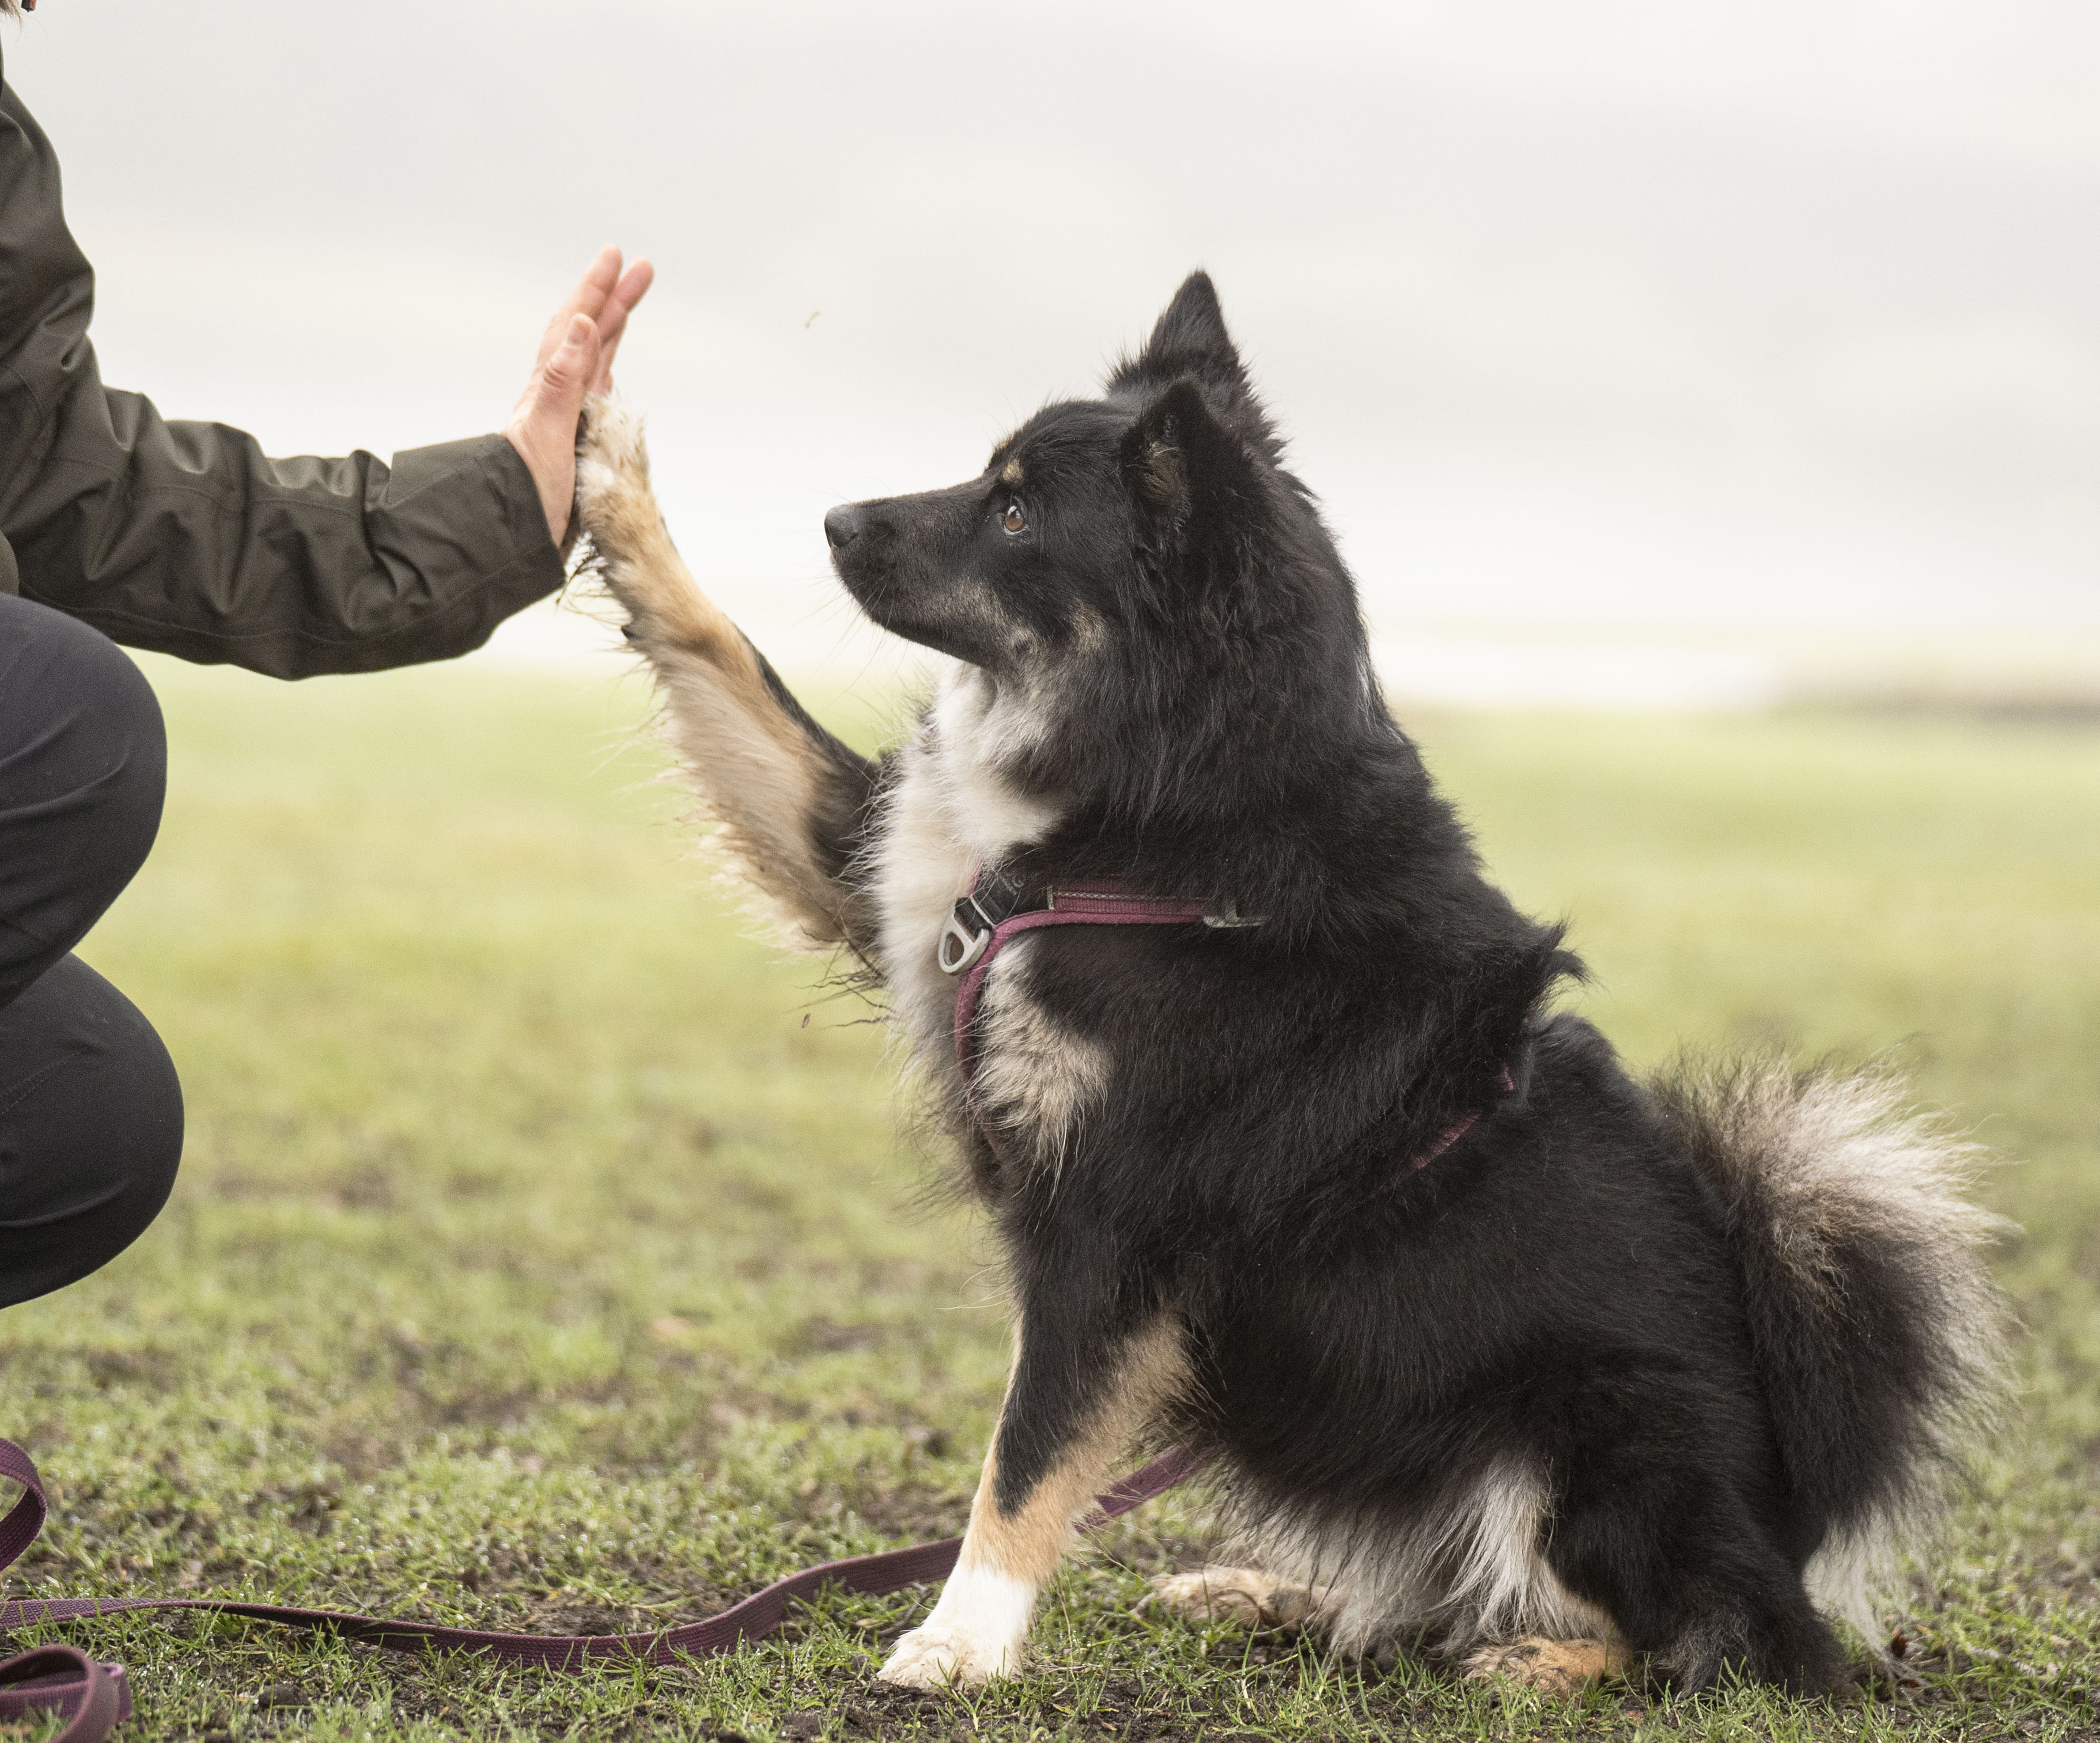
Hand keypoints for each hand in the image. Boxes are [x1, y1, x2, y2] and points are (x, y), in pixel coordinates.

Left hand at [505, 247, 653, 545]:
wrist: (510, 534)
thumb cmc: (524, 492)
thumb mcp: (548, 434)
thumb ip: (563, 380)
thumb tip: (581, 324)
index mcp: (550, 388)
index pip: (575, 327)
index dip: (594, 291)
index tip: (616, 257)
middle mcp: (558, 395)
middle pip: (588, 334)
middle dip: (611, 299)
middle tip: (638, 267)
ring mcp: (567, 415)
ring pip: (592, 357)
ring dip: (611, 326)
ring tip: (628, 300)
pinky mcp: (575, 438)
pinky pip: (594, 388)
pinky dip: (605, 365)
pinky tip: (608, 362)